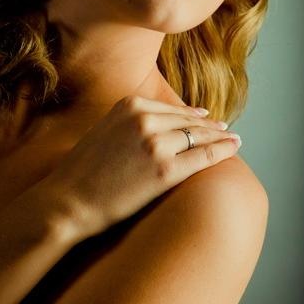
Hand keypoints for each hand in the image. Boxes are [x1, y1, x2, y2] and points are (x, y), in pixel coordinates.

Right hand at [41, 95, 240, 240]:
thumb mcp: (105, 130)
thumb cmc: (84, 170)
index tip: (205, 117)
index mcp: (129, 104)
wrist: (69, 198)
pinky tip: (234, 148)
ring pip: (199, 135)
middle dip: (209, 125)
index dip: (191, 114)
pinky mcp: (165, 169)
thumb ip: (130, 121)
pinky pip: (203, 156)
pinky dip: (223, 150)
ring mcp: (155, 142)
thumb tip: (157, 123)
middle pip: (187, 120)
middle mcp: (143, 118)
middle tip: (224, 128)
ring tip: (232, 139)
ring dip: (219, 136)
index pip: (170, 108)